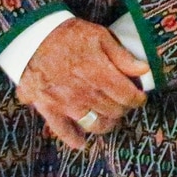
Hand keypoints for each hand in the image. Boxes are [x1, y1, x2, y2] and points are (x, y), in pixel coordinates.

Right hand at [15, 19, 148, 150]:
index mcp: (100, 74)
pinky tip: (82, 141)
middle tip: (122, 102)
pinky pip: (64, 132)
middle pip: (114, 111)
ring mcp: (67, 104)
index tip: (138, 96)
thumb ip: (122, 56)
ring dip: (105, 123)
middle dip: (123, 108)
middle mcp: (85, 93)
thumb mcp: (99, 36)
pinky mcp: (49, 109)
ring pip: (95, 125)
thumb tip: (143, 70)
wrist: (32, 37)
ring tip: (108, 117)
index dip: (138, 98)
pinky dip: (75, 139)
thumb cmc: (67, 34)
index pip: (128, 96)